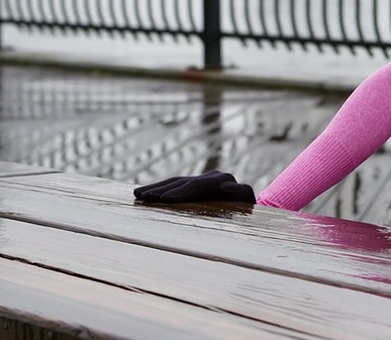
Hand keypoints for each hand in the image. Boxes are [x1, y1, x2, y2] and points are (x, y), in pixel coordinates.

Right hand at [133, 170, 255, 203]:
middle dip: (163, 190)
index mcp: (224, 181)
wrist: (253, 211)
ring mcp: (204, 180)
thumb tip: (225, 185)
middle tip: (144, 197)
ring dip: (156, 189)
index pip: (198, 185)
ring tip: (137, 195)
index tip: (166, 200)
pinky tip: (143, 194)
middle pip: (183, 182)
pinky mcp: (197, 185)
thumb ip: (240, 193)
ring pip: (176, 182)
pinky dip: (159, 190)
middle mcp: (213, 177)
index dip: (182, 192)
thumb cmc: (251, 213)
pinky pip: (175, 186)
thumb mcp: (249, 203)